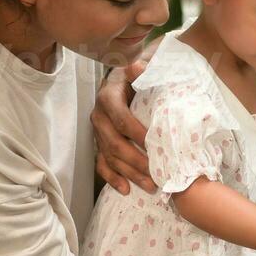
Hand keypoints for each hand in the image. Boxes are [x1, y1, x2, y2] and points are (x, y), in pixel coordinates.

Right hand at [92, 61, 156, 194]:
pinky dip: (112, 178)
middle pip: (114, 143)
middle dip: (136, 162)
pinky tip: (125, 189)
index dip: (137, 134)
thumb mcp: (142, 67)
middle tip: (157, 175)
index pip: (121, 119)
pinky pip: (102, 163)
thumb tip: (136, 67)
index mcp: (108, 97)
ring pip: (110, 157)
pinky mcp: (99, 142)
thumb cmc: (141, 73)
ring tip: (150, 186)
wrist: (128, 76)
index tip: (156, 146)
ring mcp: (98, 131)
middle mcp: (99, 116)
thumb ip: (141, 70)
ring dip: (129, 174)